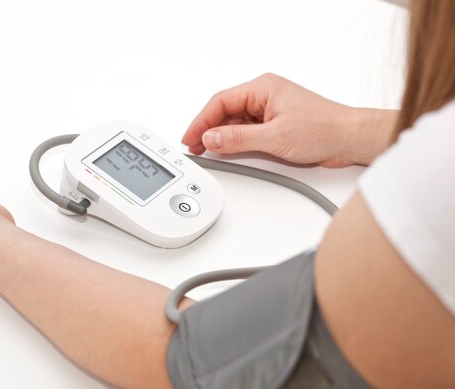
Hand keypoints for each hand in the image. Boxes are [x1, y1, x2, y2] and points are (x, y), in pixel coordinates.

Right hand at [182, 73, 397, 166]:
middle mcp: (264, 95)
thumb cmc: (324, 129)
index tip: (189, 137)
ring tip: (206, 150)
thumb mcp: (275, 137)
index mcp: (262, 88)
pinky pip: (246, 130)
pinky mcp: (274, 124)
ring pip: (234, 121)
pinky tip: (226, 150)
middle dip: (207, 128)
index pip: (220, 102)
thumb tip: (211, 138)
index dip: (201, 121)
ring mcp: (269, 110)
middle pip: (224, 110)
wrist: (350, 138)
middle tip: (193, 146)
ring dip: (220, 135)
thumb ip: (238, 138)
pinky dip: (234, 140)